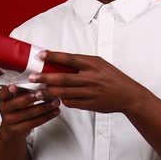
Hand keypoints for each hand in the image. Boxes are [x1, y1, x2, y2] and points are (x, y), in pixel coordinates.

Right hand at [0, 85, 60, 143]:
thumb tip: (41, 79)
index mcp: (3, 98)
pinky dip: (46, 116)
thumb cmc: (18, 108)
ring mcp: (10, 121)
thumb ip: (24, 89)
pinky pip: (34, 123)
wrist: (12, 130)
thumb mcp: (17, 97)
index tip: (15, 86)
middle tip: (43, 93)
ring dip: (44, 107)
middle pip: (16, 103)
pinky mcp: (18, 130)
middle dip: (30, 98)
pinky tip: (55, 111)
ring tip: (55, 102)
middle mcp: (4, 109)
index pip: (3, 93)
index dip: (8, 90)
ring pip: (28, 113)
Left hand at [28, 51, 146, 113]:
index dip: (54, 56)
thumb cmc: (112, 77)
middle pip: (63, 77)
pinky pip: (71, 102)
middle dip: (45, 77)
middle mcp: (91, 78)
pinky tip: (56, 97)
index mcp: (93, 64)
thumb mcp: (100, 64)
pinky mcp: (90, 104)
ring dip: (49, 90)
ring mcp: (90, 92)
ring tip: (39, 89)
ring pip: (64, 92)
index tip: (41, 55)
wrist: (128, 95)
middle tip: (32, 77)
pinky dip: (62, 99)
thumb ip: (82, 63)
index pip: (69, 58)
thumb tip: (61, 61)